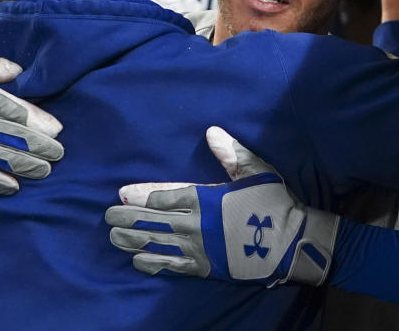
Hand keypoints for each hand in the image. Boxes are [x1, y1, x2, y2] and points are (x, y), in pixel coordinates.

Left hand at [105, 126, 338, 286]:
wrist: (291, 243)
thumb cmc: (274, 203)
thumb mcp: (256, 171)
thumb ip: (232, 153)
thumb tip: (211, 131)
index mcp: (207, 199)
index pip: (167, 196)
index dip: (142, 195)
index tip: (121, 194)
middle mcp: (198, 224)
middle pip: (155, 221)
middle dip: (129, 218)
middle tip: (107, 217)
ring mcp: (200, 248)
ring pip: (159, 244)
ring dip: (134, 241)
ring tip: (114, 238)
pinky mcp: (206, 268)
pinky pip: (174, 266)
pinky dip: (154, 264)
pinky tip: (137, 262)